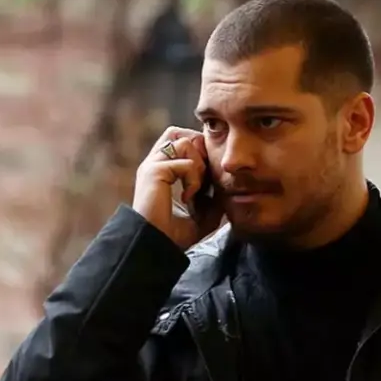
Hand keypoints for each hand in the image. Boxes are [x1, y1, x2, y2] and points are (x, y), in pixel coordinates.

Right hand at [132, 127, 222, 248]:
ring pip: (185, 142)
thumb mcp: (202, 215)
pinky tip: (187, 198)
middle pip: (180, 133)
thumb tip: (229, 186)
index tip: (207, 180)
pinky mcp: (154, 172)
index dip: (199, 153)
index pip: (181, 141)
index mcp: (161, 170)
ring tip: (195, 189)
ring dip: (199, 165)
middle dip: (199, 151)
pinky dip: (194, 179)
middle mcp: (154, 163)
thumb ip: (213, 198)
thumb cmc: (174, 235)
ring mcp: (152, 165)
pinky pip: (186, 162)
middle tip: (203, 178)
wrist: (157, 247)